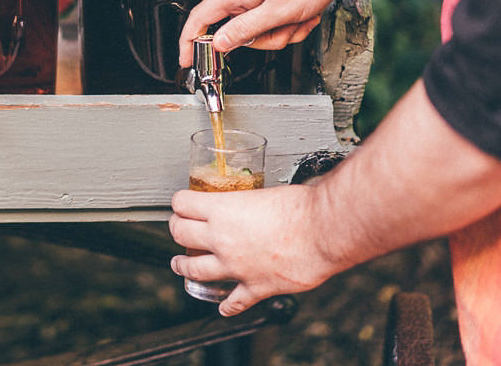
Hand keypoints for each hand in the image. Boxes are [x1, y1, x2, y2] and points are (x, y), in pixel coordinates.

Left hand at [168, 184, 337, 315]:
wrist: (324, 232)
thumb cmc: (301, 207)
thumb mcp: (265, 192)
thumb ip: (250, 202)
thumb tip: (251, 204)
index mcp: (222, 210)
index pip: (183, 204)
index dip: (179, 202)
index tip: (181, 204)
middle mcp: (222, 238)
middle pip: (181, 235)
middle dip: (176, 230)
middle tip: (177, 229)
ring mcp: (236, 266)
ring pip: (194, 269)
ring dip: (182, 267)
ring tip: (179, 265)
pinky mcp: (255, 287)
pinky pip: (235, 302)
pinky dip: (228, 306)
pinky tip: (223, 307)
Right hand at [177, 0, 356, 66]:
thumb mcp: (277, 12)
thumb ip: (244, 30)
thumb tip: (218, 42)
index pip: (200, 18)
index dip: (189, 41)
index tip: (187, 59)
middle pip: (238, 28)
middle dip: (266, 37)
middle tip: (287, 30)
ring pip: (259, 24)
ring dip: (283, 28)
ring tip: (301, 17)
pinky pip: (270, 12)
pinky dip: (288, 18)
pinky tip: (304, 11)